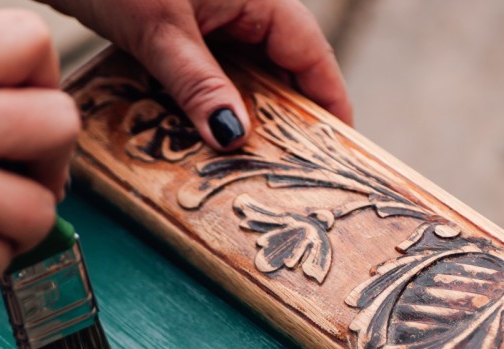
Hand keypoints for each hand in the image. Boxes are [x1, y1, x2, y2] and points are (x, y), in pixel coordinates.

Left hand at [47, 0, 351, 149]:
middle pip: (280, 71)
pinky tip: (199, 140)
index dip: (329, 104)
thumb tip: (234, 137)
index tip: (341, 151)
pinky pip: (206, 74)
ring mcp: (210, 18)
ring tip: (246, 169)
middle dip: (285, 121)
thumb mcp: (161, 33)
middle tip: (289, 176)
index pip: (311, 56)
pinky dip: (206, 106)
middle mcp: (242, 6)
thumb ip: (199, 84)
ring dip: (240, 118)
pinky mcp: (178, 30)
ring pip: (241, 76)